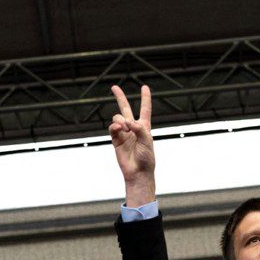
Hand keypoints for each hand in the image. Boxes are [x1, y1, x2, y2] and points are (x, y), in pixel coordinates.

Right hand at [109, 84, 156, 207]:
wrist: (138, 172)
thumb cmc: (146, 158)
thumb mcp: (147, 141)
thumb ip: (139, 129)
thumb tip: (127, 121)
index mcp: (144, 127)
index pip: (145, 109)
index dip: (145, 98)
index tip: (144, 87)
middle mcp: (133, 128)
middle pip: (125, 109)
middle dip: (120, 97)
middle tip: (114, 87)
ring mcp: (123, 133)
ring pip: (117, 118)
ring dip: (120, 120)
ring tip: (125, 129)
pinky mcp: (115, 140)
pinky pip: (112, 128)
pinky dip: (114, 126)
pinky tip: (119, 129)